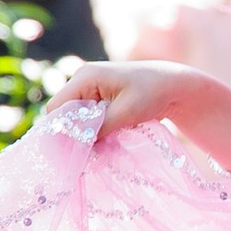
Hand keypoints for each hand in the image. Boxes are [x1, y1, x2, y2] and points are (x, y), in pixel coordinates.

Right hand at [53, 59, 222, 141]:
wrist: (174, 85)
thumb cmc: (153, 93)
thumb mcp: (126, 112)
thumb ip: (99, 128)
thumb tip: (78, 145)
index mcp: (86, 77)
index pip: (57, 107)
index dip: (61, 129)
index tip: (73, 150)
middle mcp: (83, 80)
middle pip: (64, 113)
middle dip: (73, 133)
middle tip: (86, 154)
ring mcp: (90, 88)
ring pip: (75, 117)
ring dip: (85, 133)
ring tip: (98, 148)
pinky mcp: (99, 98)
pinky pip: (87, 117)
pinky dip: (94, 130)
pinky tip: (105, 141)